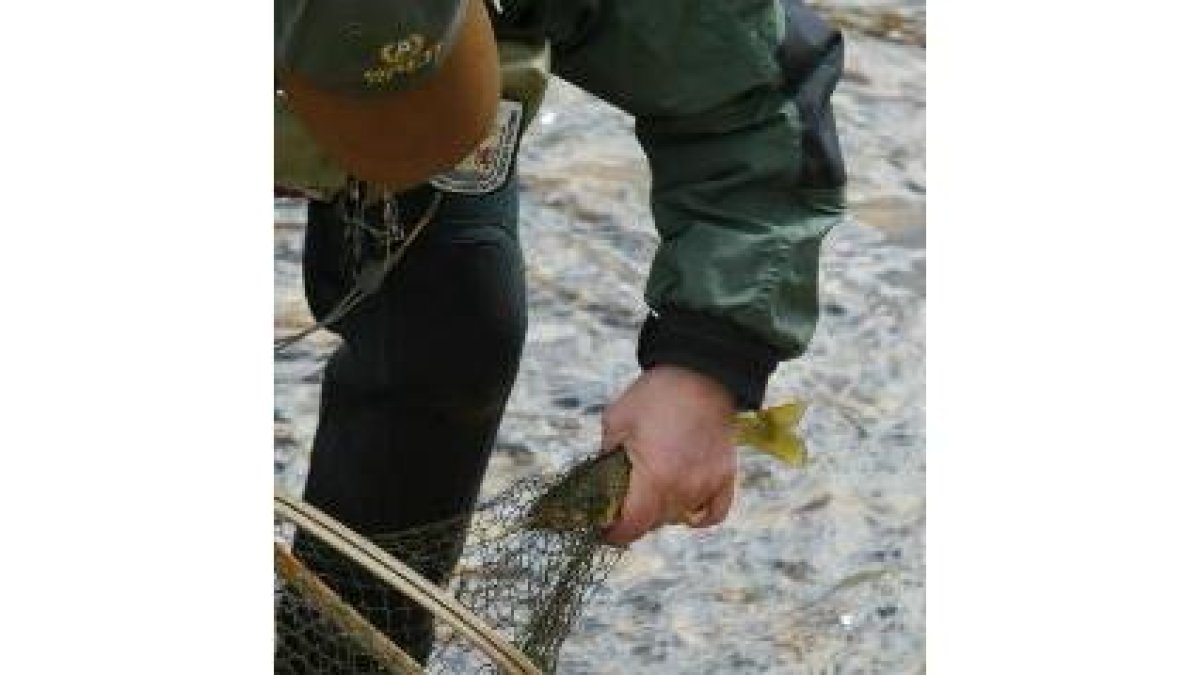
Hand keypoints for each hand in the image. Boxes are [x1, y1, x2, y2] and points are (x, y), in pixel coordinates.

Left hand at [600, 365, 737, 544]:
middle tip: (623, 499)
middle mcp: (683, 488)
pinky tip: (684, 501)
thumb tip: (598, 487)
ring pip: (678, 518)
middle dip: (634, 517)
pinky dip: (697, 514)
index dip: (612, 533)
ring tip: (652, 486)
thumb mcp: (615, 423)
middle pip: (653, 524)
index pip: (631, 528)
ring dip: (662, 511)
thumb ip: (606, 460)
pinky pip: (712, 514)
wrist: (700, 372)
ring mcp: (706, 484)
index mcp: (654, 477)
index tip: (603, 527)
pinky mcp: (724, 477)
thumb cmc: (654, 395)